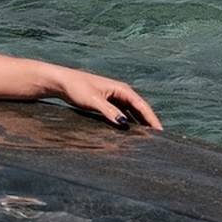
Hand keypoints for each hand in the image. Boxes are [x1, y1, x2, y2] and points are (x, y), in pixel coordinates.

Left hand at [43, 66, 162, 129]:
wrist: (60, 82)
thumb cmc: (76, 88)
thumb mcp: (93, 101)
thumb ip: (109, 112)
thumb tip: (124, 123)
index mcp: (121, 89)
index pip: (142, 105)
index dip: (152, 119)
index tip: (161, 132)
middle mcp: (120, 92)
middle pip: (139, 109)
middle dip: (149, 122)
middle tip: (159, 139)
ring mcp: (113, 97)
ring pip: (131, 112)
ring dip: (139, 123)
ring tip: (147, 138)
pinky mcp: (106, 102)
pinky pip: (122, 114)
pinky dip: (127, 122)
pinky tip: (129, 133)